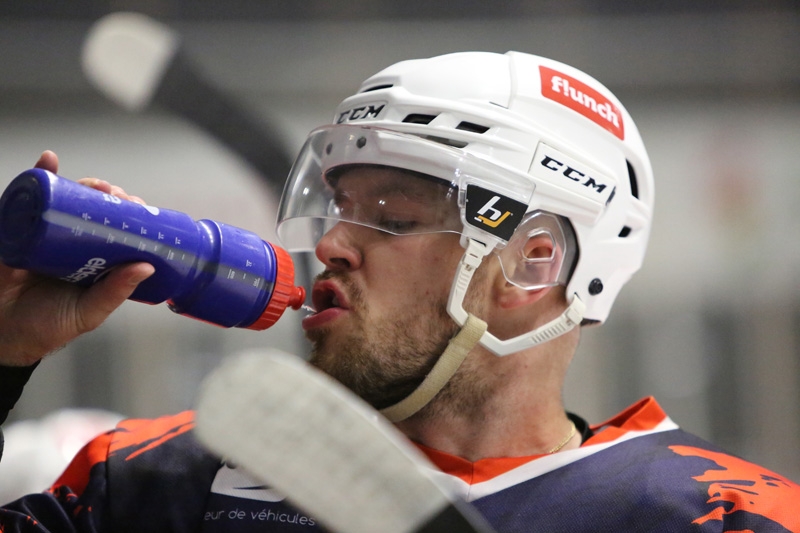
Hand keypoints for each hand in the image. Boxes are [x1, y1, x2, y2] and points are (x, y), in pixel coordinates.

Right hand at [0, 151, 154, 365]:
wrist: (0, 336)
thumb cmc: (47, 327)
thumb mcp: (88, 312)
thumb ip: (114, 292)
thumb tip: (147, 266)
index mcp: (93, 261)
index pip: (116, 230)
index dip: (130, 216)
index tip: (140, 208)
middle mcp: (71, 244)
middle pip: (93, 209)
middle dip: (109, 196)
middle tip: (118, 195)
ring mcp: (44, 234)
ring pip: (65, 200)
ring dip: (81, 184)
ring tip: (96, 184)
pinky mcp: (16, 229)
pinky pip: (26, 200)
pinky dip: (39, 176)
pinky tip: (50, 162)